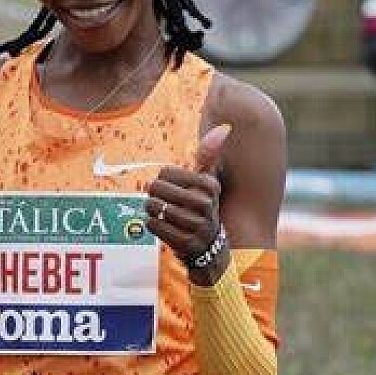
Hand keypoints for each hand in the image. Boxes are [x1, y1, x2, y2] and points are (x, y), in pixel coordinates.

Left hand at [146, 124, 231, 284]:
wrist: (210, 247)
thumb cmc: (202, 207)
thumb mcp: (206, 182)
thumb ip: (208, 155)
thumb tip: (224, 127)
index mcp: (209, 186)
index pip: (166, 172)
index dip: (163, 178)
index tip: (170, 185)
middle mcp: (205, 205)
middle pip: (157, 188)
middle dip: (153, 193)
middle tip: (158, 198)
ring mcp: (196, 226)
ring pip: (154, 207)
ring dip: (150, 209)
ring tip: (157, 210)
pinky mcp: (185, 242)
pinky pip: (153, 225)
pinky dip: (152, 223)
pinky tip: (161, 224)